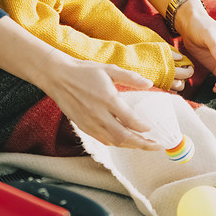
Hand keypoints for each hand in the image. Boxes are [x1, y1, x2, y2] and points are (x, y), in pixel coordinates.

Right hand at [42, 54, 161, 149]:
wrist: (58, 77)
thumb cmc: (84, 71)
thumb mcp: (109, 69)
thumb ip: (130, 77)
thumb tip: (149, 83)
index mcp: (108, 99)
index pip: (130, 120)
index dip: (143, 127)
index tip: (152, 129)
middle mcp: (99, 115)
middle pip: (124, 137)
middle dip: (142, 144)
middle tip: (156, 146)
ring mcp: (90, 123)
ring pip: (114, 142)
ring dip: (130, 145)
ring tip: (143, 145)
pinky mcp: (84, 127)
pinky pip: (103, 140)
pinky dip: (116, 143)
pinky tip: (124, 140)